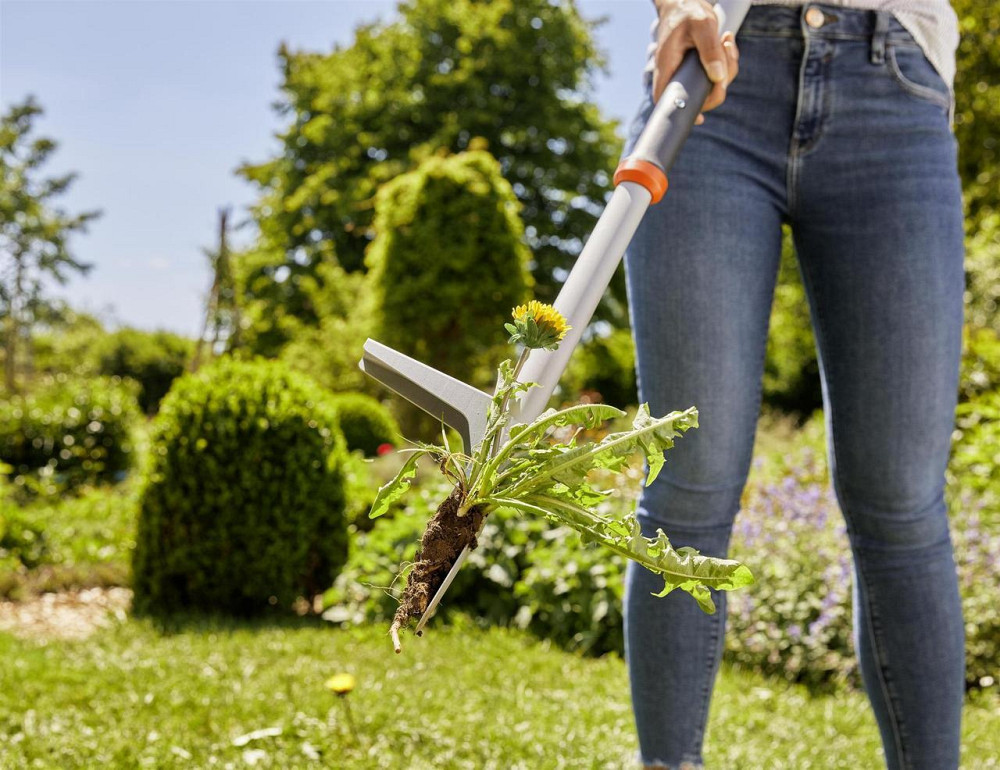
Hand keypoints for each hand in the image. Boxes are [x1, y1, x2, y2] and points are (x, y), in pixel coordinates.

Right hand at [652, 0, 739, 123]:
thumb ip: (710, 51)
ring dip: (727, 67)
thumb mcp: (702, 25)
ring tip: (726, 41)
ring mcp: (686, 73)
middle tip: (726, 53)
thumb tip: (718, 77)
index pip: (666, 98)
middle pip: (697, 96)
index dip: (680, 112)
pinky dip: (727, 62)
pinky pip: (716, 75)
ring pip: (710, 86)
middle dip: (719, 82)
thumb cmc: (688, 12)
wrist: (684, 2)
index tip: (699, 118)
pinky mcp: (697, 69)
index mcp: (668, 66)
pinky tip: (726, 43)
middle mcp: (675, 73)